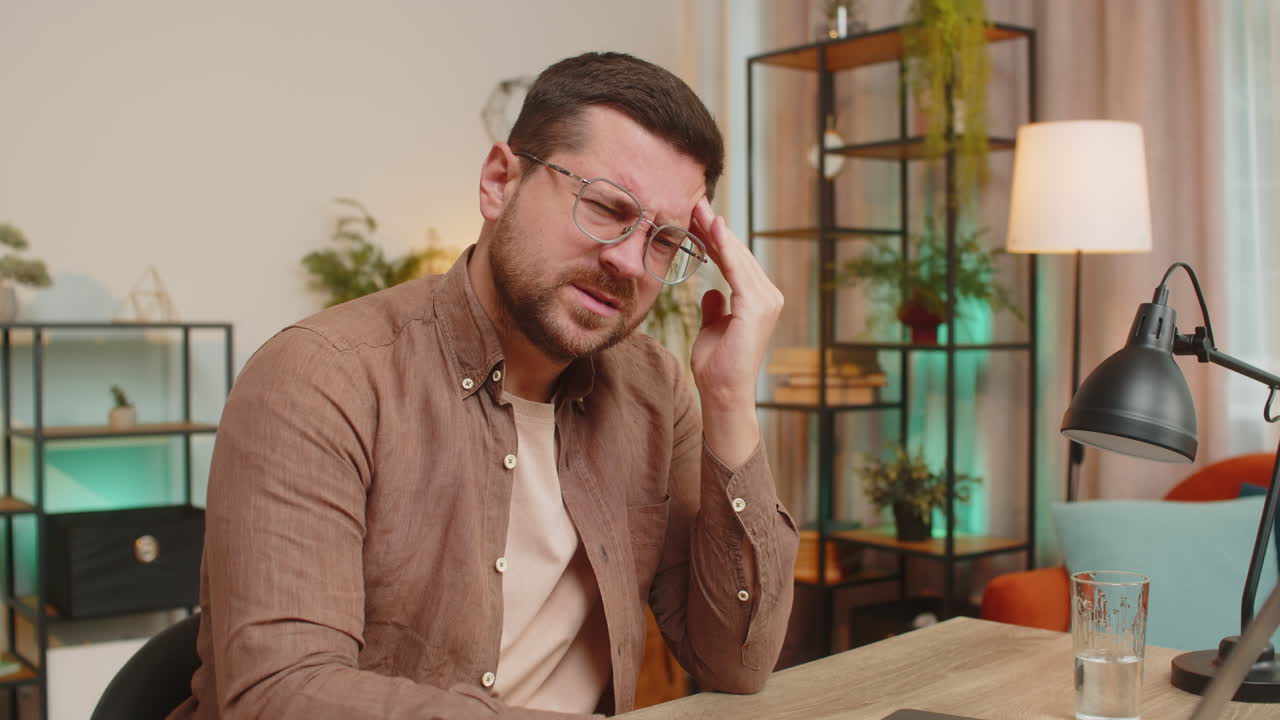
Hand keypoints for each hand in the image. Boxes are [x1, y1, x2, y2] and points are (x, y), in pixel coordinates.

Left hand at [688, 199, 782, 464]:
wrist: (723, 394)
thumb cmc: (717, 368)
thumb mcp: (712, 330)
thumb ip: (715, 309)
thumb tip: (712, 292)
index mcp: (757, 300)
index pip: (733, 261)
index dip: (715, 238)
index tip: (695, 216)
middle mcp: (767, 296)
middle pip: (737, 254)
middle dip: (714, 227)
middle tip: (694, 200)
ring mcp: (766, 300)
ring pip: (738, 257)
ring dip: (717, 231)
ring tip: (698, 207)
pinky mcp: (758, 307)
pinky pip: (739, 270)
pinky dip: (726, 248)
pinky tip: (714, 227)